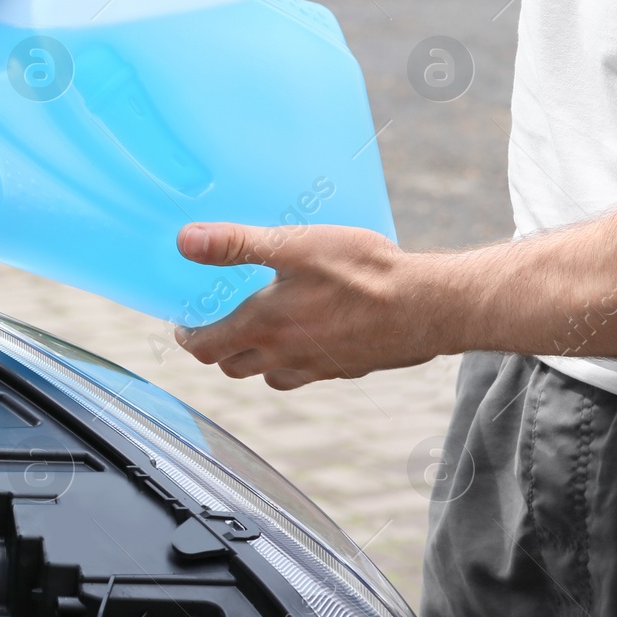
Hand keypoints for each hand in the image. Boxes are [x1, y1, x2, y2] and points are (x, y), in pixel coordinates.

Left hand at [173, 222, 442, 389]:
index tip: (184, 326)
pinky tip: (309, 336)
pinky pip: (307, 374)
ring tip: (259, 332)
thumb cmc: (363, 272)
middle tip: (217, 326)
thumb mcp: (295, 245)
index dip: (189, 338)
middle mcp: (285, 357)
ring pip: (269, 376)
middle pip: (233, 366)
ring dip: (255, 360)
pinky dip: (295, 362)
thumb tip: (186, 241)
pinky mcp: (347, 369)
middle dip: (218, 349)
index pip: (207, 348)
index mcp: (264, 327)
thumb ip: (238, 244)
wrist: (431, 306)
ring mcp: (318, 368)